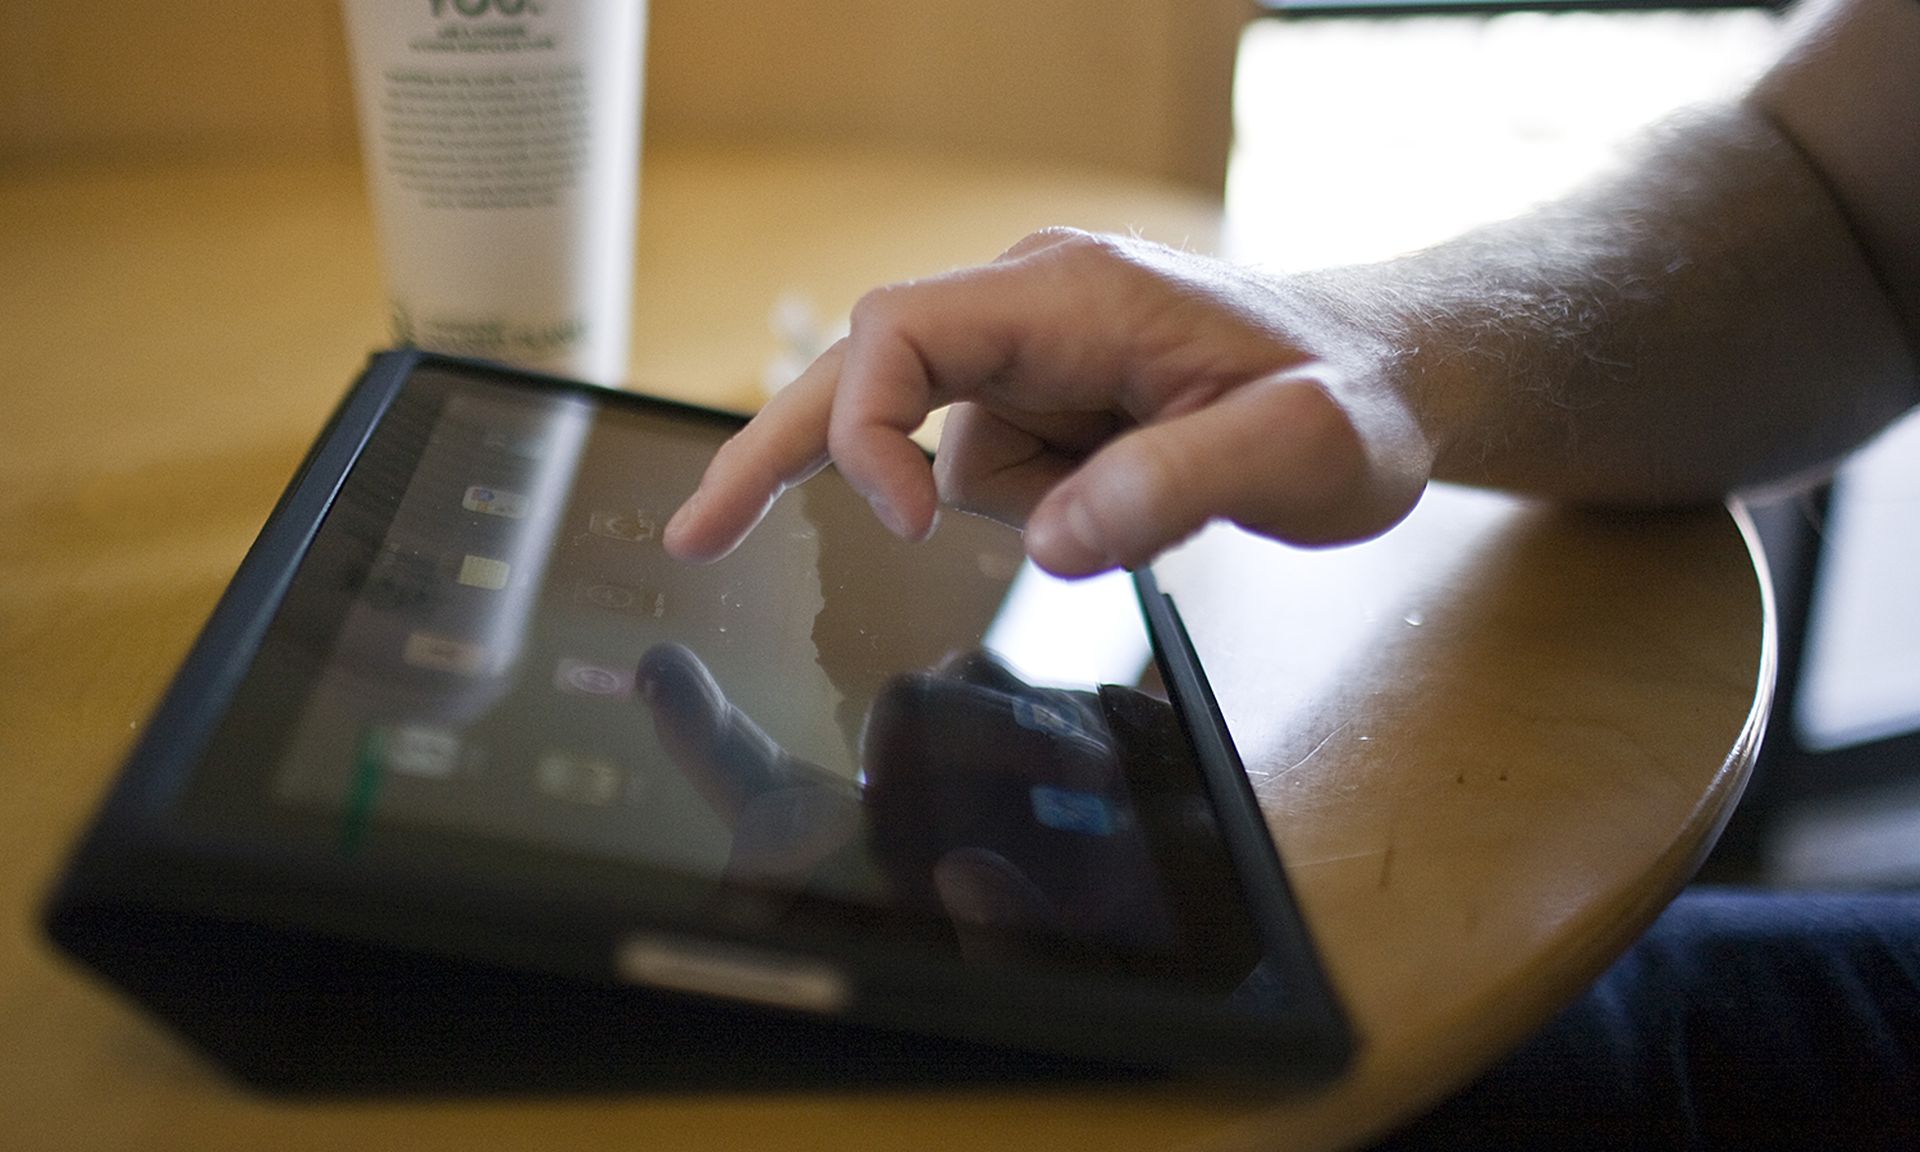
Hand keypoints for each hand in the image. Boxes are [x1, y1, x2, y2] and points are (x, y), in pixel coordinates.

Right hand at [664, 229, 1434, 576]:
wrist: (1394, 375)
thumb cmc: (1357, 394)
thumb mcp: (1304, 447)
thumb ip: (1180, 484)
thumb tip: (1053, 543)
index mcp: (1072, 295)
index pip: (902, 334)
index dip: (867, 430)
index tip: (908, 527)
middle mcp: (1032, 310)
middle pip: (864, 374)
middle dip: (779, 455)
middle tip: (698, 536)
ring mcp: (1035, 354)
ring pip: (948, 456)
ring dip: (1018, 512)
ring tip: (1147, 500)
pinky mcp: (1047, 397)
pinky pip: (990, 473)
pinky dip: (1037, 510)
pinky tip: (1122, 496)